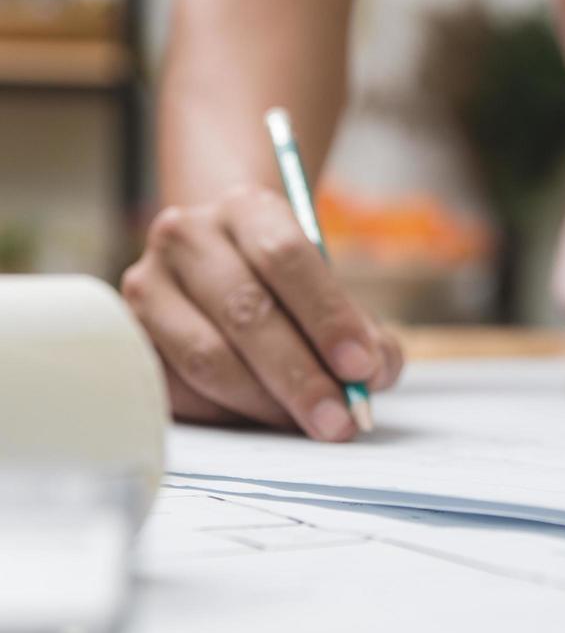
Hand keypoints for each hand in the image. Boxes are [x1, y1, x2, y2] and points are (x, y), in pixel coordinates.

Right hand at [123, 185, 403, 439]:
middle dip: (300, 376)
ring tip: (305, 423)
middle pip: (246, 310)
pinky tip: (258, 416)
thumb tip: (369, 379)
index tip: (361, 368)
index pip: (285, 256)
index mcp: (247, 209)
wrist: (219, 268)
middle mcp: (187, 236)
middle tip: (338, 420)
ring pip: (207, 357)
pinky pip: (177, 388)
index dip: (327, 317)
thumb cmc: (291, 290)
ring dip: (264, 402)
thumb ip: (367, 337)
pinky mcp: (128, 336)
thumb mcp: (335, 297)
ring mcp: (147, 284)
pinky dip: (225, 412)